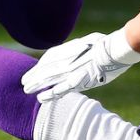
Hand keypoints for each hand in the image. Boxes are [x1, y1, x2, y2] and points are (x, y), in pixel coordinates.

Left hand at [21, 30, 139, 100]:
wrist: (116, 49)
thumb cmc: (109, 44)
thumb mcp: (92, 40)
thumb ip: (83, 46)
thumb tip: (84, 46)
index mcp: (70, 49)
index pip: (50, 57)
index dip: (41, 64)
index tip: (35, 69)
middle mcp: (67, 60)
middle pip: (45, 68)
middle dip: (33, 75)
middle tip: (23, 82)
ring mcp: (71, 71)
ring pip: (48, 79)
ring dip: (36, 85)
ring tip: (26, 90)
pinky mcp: (78, 82)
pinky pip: (60, 90)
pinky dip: (50, 94)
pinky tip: (40, 98)